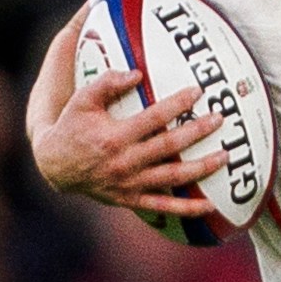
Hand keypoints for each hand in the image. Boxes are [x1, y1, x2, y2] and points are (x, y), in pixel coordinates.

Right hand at [27, 5, 227, 215]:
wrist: (54, 167)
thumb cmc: (72, 128)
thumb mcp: (82, 101)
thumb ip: (107, 84)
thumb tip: (137, 73)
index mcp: (115, 137)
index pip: (153, 118)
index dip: (177, 104)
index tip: (197, 91)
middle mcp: (125, 162)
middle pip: (169, 147)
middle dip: (197, 132)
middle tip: (220, 118)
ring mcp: (130, 184)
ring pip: (173, 177)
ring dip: (202, 168)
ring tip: (225, 156)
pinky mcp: (132, 200)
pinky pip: (164, 206)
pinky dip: (188, 209)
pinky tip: (210, 205)